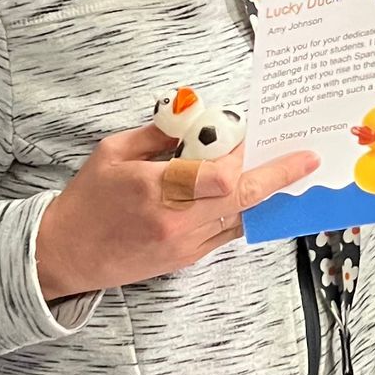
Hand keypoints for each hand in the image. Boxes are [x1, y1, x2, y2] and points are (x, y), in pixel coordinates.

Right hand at [34, 122, 317, 299]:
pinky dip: (244, 210)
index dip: (240, 152)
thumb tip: (195, 115)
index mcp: (154, 190)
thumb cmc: (87, 199)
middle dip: (278, 174)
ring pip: (241, 218)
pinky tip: (256, 191)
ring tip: (290, 169)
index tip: (249, 131)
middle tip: (307, 158)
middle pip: (241, 198)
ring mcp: (185, 245)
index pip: (217, 174)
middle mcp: (175, 222)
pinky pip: (228, 232)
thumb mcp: (113, 152)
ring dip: (266, 193)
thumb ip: (158, 133)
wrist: (67, 254)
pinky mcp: (188, 259)